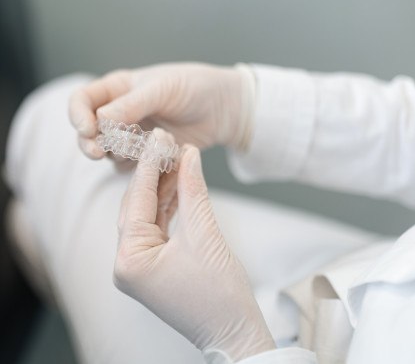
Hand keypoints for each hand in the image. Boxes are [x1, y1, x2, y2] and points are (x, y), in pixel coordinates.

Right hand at [68, 63, 254, 158]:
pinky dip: (137, 167)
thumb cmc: (194, 87)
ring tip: (137, 152)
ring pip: (109, 152)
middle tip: (99, 152)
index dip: (78, 115)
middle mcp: (120, 113)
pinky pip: (132, 166)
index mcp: (118, 89)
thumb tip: (100, 120)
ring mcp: (133, 135)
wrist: (223, 108)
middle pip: (89, 132)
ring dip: (116, 155)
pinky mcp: (148, 155)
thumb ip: (132, 104)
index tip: (89, 129)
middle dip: (89, 143)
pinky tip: (153, 162)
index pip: (82, 101)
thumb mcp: (162, 89)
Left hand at [113, 135, 274, 362]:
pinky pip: (158, 226)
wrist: (235, 331)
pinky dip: (169, 204)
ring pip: (148, 213)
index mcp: (129, 260)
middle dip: (154, 173)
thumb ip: (192, 189)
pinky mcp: (154, 263)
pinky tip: (179, 182)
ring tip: (176, 157)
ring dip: (163, 186)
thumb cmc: (220, 293)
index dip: (150, 165)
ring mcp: (139, 264)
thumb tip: (188, 154)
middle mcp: (126, 262)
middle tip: (167, 143)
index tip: (160, 138)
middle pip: (138, 205)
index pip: (138, 200)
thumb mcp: (204, 233)